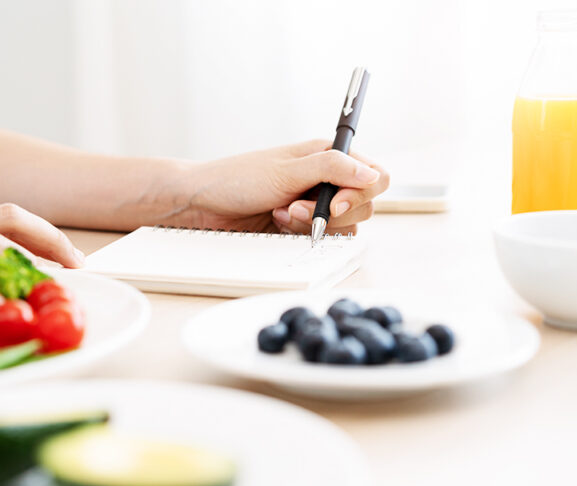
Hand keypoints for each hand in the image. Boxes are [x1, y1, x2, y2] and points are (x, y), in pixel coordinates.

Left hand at [176, 139, 388, 234]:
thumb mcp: (286, 170)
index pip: (373, 175)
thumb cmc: (238, 178)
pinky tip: (276, 224)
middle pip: (363, 205)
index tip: (335, 203)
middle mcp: (326, 180)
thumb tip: (371, 174)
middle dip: (331, 212)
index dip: (361, 192)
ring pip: (344, 226)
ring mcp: (315, 205)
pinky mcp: (301, 227)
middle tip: (296, 209)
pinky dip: (302, 235)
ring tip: (281, 215)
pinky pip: (322, 238)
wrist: (203, 204)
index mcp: (328, 156)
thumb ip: (332, 168)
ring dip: (314, 224)